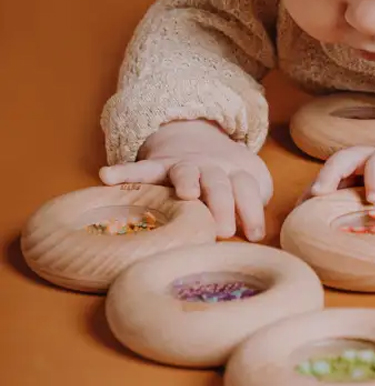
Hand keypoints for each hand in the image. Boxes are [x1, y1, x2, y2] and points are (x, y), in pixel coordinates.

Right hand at [99, 120, 272, 240]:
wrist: (207, 145)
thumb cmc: (232, 181)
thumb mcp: (249, 188)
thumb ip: (251, 209)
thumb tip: (254, 240)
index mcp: (237, 174)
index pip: (247, 188)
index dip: (252, 210)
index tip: (256, 234)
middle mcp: (212, 168)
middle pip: (219, 183)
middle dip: (222, 204)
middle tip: (225, 230)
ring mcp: (186, 165)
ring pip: (187, 172)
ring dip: (188, 180)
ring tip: (187, 193)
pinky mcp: (161, 165)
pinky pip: (142, 168)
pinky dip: (125, 172)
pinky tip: (108, 176)